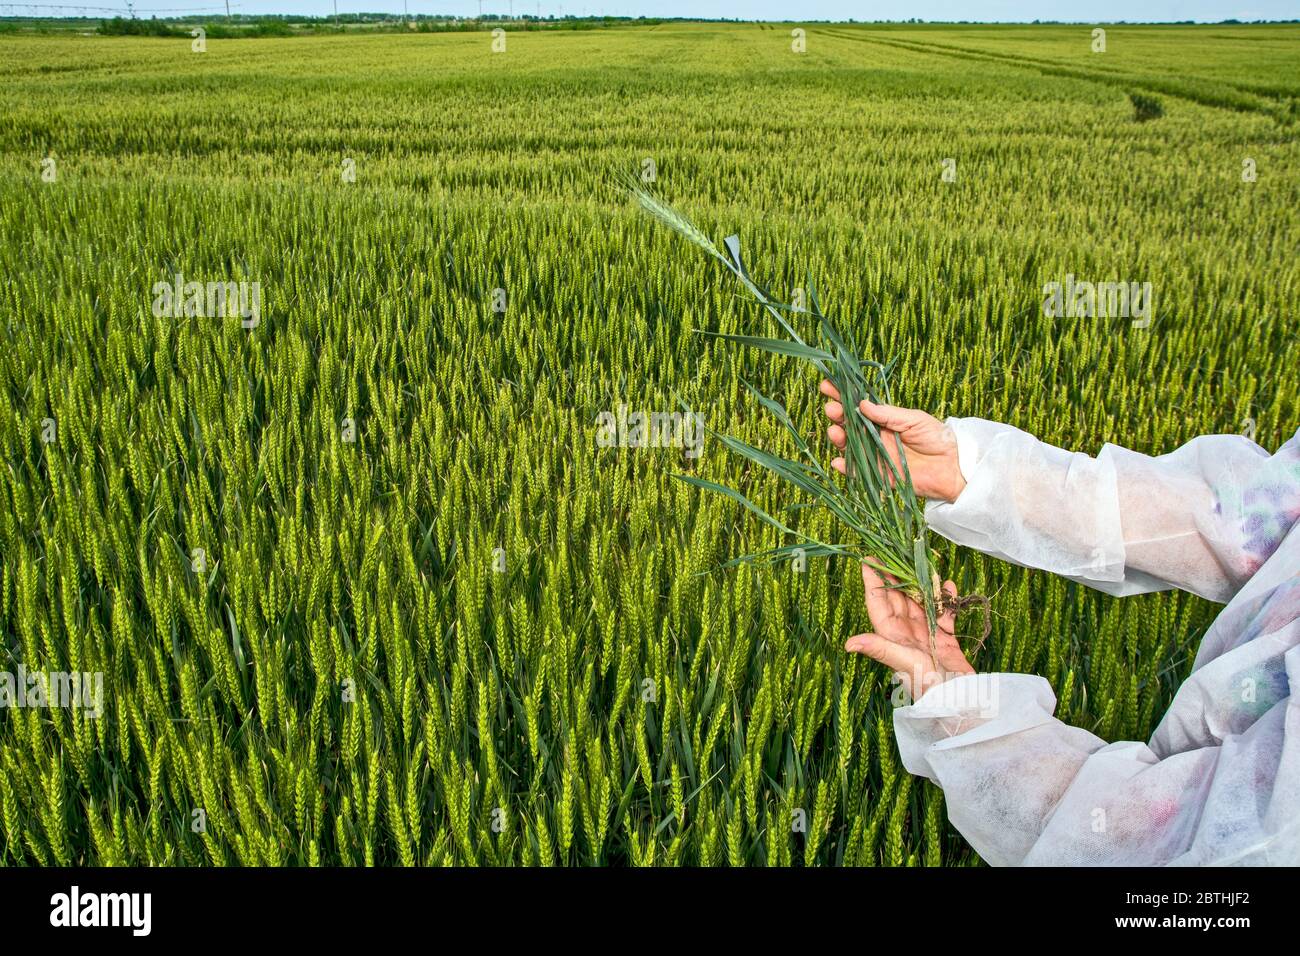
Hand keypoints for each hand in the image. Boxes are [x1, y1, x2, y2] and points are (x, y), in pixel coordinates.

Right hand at [819, 379, 965, 503]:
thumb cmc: (937, 438)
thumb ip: (888, 414)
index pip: (858, 406)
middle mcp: (875, 436)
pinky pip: (858, 472)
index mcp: (884, 420)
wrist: (953, 466)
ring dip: (838, 438)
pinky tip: (838, 461)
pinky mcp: (879, 475)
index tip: (828, 385)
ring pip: (849, 446)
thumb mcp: (914, 419)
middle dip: (837, 415)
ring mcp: (875, 455)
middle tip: (832, 408)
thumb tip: (862, 404)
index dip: (842, 395)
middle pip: (848, 425)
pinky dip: (846, 468)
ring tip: (834, 431)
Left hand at [846, 562, 974, 700]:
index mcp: (892, 637)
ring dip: (924, 585)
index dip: (873, 580)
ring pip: (921, 602)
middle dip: (898, 576)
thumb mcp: (903, 663)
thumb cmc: (930, 685)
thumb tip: (848, 644)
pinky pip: (944, 614)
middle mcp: (906, 634)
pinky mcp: (946, 640)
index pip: (878, 603)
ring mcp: (926, 635)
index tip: (868, 559)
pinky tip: (949, 586)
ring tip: (925, 565)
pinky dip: (946, 601)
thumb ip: (879, 648)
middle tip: (897, 552)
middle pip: (899, 598)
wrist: (962, 701)